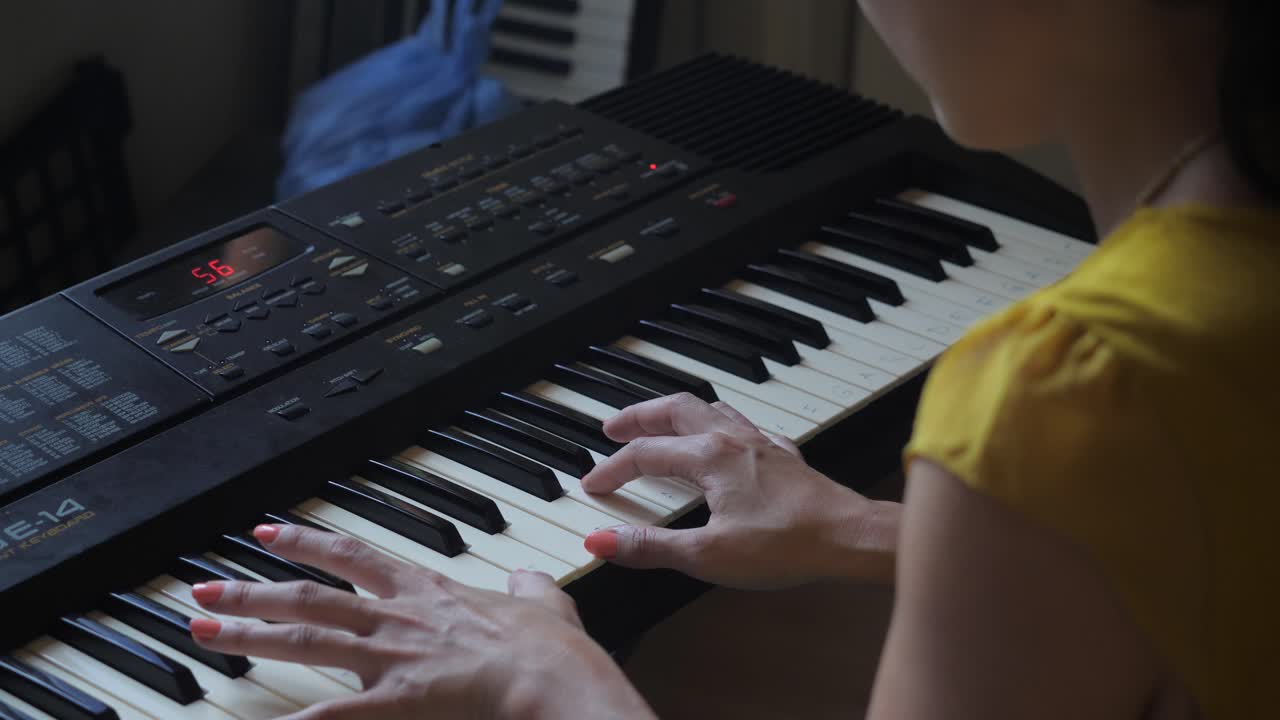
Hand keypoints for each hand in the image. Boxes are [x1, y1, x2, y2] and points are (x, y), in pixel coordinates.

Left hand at [188, 524, 654, 719]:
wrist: (551, 675)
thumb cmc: (549, 646)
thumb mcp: (544, 603)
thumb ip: (528, 588)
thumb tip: (526, 580)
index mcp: (427, 592)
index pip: (353, 556)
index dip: (307, 543)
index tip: (268, 534)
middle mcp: (397, 618)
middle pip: (309, 598)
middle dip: (251, 593)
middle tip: (204, 589)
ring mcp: (390, 657)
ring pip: (304, 639)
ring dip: (247, 635)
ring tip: (202, 630)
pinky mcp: (395, 699)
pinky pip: (331, 711)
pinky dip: (292, 718)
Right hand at [580, 393, 899, 588]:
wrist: (848, 538)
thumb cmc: (787, 545)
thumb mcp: (707, 555)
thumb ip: (650, 547)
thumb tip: (601, 540)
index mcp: (709, 456)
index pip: (645, 454)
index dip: (612, 469)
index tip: (593, 485)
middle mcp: (733, 440)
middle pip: (675, 409)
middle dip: (639, 416)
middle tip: (613, 427)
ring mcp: (761, 444)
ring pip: (709, 409)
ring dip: (676, 412)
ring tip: (659, 422)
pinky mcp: (783, 456)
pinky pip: (741, 424)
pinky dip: (717, 423)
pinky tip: (723, 438)